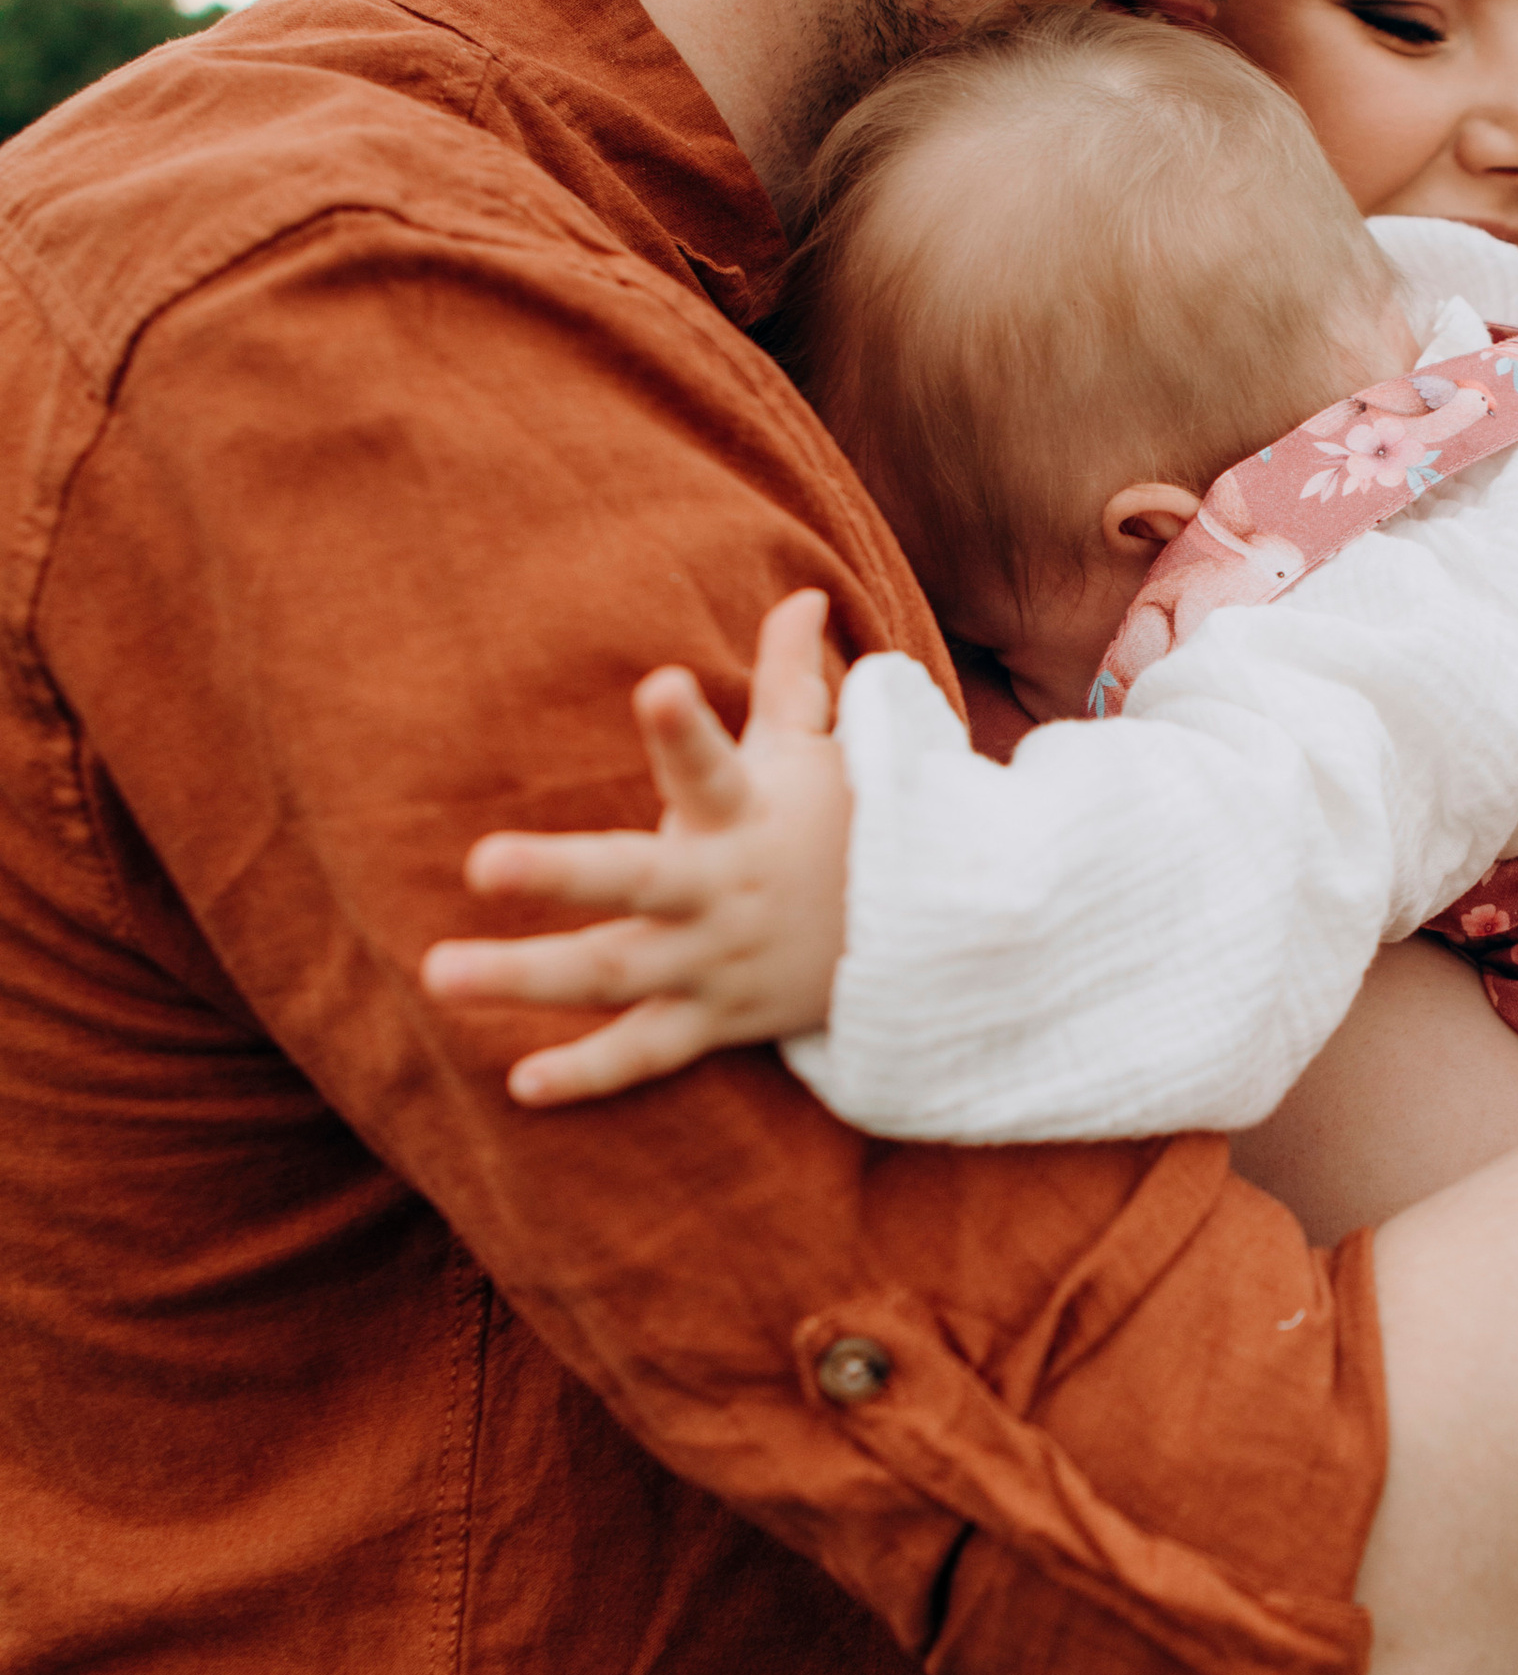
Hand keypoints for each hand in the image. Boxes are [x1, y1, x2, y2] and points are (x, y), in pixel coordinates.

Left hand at [421, 591, 851, 1105]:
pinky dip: (588, 1075)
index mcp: (744, 816)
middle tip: (479, 862)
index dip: (684, 730)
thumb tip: (803, 593)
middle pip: (636, 882)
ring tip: (437, 972)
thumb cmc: (843, 831)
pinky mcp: (715, 1022)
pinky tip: (519, 1081)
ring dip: (528, 977)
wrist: (923, 947)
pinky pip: (646, 1053)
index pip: (712, 766)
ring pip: (617, 975)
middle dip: (562, 874)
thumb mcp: (819, 757)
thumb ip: (791, 680)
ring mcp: (715, 964)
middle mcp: (723, 893)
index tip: (660, 686)